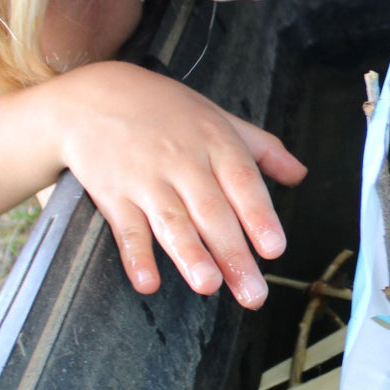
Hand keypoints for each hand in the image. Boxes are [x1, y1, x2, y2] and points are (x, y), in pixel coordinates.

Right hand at [55, 60, 305, 306]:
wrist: (91, 96)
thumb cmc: (163, 110)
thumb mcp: (217, 117)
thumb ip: (262, 148)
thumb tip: (298, 174)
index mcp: (215, 142)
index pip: (243, 182)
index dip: (259, 216)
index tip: (273, 249)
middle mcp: (183, 162)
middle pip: (212, 212)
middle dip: (234, 254)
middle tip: (252, 293)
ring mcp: (146, 179)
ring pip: (172, 221)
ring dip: (191, 255)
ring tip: (209, 285)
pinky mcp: (113, 194)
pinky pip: (126, 228)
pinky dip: (137, 256)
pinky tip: (148, 281)